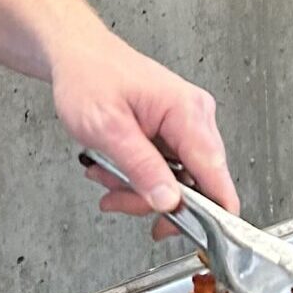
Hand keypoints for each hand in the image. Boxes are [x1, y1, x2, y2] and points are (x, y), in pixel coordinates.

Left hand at [52, 27, 238, 232]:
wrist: (77, 55)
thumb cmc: (89, 77)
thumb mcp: (107, 128)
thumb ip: (141, 167)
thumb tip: (170, 201)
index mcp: (187, 112)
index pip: (215, 171)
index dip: (215, 210)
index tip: (205, 237)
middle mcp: (196, 117)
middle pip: (196, 182)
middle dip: (155, 199)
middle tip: (118, 200)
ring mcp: (187, 124)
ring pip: (179, 180)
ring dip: (141, 189)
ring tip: (108, 179)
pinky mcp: (175, 130)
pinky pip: (168, 168)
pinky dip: (141, 176)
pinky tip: (116, 170)